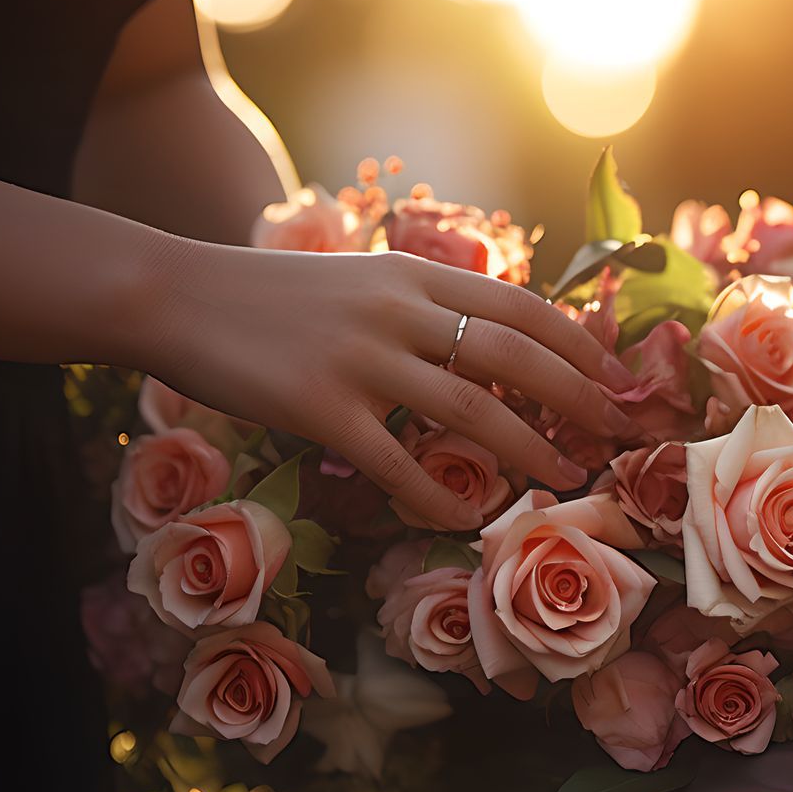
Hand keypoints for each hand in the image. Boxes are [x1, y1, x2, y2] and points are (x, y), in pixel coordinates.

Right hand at [137, 237, 636, 529]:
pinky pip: (397, 463)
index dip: (579, 343)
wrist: (176, 297)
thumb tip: (496, 347)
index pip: (521, 306)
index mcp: (414, 274)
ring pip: (472, 409)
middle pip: (515, 354)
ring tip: (567, 477)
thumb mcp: (363, 280)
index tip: (616, 376)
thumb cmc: (274, 298)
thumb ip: (425, 306)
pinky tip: (466, 517)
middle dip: (577, 396)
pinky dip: (439, 495)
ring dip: (530, 449)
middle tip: (616, 432)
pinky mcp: (320, 406)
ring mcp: (361, 358)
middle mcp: (399, 310)